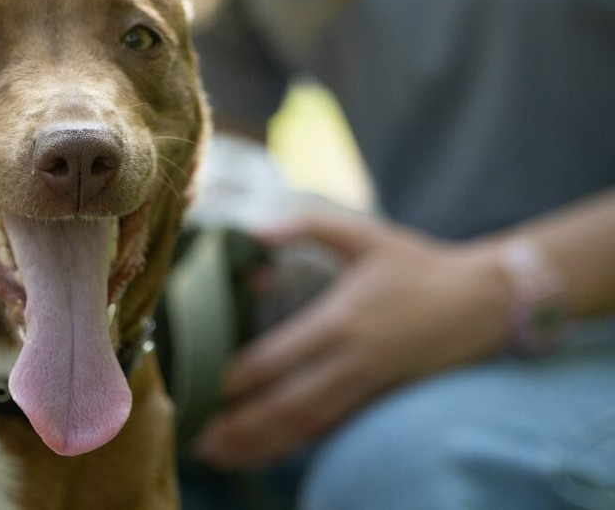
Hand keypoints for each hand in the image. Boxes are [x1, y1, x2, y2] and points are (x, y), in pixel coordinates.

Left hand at [194, 213, 511, 468]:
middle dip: (236, 424)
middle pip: (284, 404)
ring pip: (305, 426)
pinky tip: (261, 453)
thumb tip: (254, 231)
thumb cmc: (417, 262)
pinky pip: (330, 431)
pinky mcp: (380, 402)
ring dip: (258, 444)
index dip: (233, 378)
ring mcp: (368, 387)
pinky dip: (292, 446)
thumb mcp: (363, 234)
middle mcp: (352, 361)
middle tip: (191, 432)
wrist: (487, 299)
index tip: (194, 384)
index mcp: (340, 320)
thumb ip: (307, 225)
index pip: (276, 359)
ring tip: (213, 452)